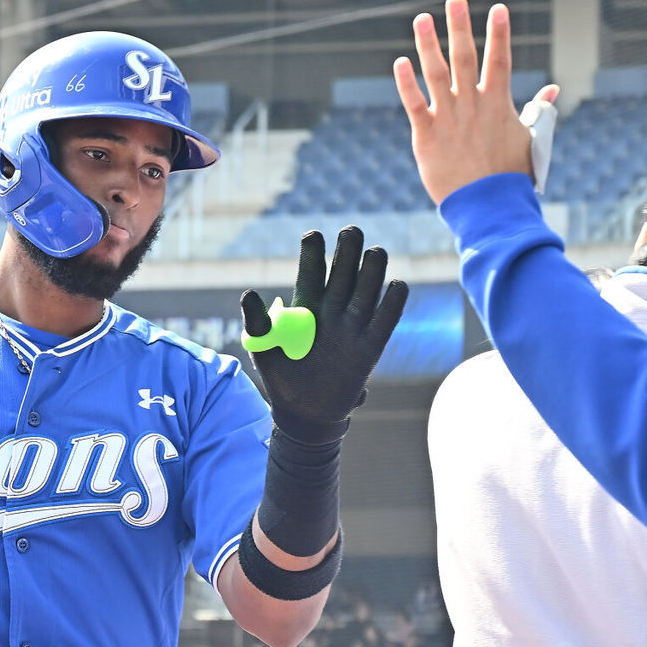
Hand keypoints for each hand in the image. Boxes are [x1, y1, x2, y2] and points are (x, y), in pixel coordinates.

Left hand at [241, 227, 407, 431]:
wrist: (303, 414)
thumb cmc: (281, 379)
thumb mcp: (263, 350)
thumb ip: (257, 322)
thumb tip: (249, 293)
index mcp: (306, 306)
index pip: (312, 272)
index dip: (313, 253)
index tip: (312, 235)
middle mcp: (332, 310)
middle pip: (344, 274)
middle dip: (348, 252)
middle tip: (351, 231)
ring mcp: (352, 327)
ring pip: (367, 291)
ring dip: (372, 271)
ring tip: (375, 251)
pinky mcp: (369, 348)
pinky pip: (385, 322)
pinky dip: (393, 304)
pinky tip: (397, 284)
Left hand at [393, 0, 558, 204]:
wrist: (488, 205)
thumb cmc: (510, 176)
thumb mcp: (530, 140)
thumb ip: (536, 111)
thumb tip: (551, 90)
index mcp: (498, 104)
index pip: (500, 59)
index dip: (499, 33)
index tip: (498, 8)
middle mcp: (472, 105)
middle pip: (466, 57)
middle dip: (460, 26)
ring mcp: (448, 118)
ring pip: (437, 73)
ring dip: (429, 44)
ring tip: (422, 19)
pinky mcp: (426, 135)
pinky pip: (414, 103)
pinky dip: (406, 82)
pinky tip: (399, 62)